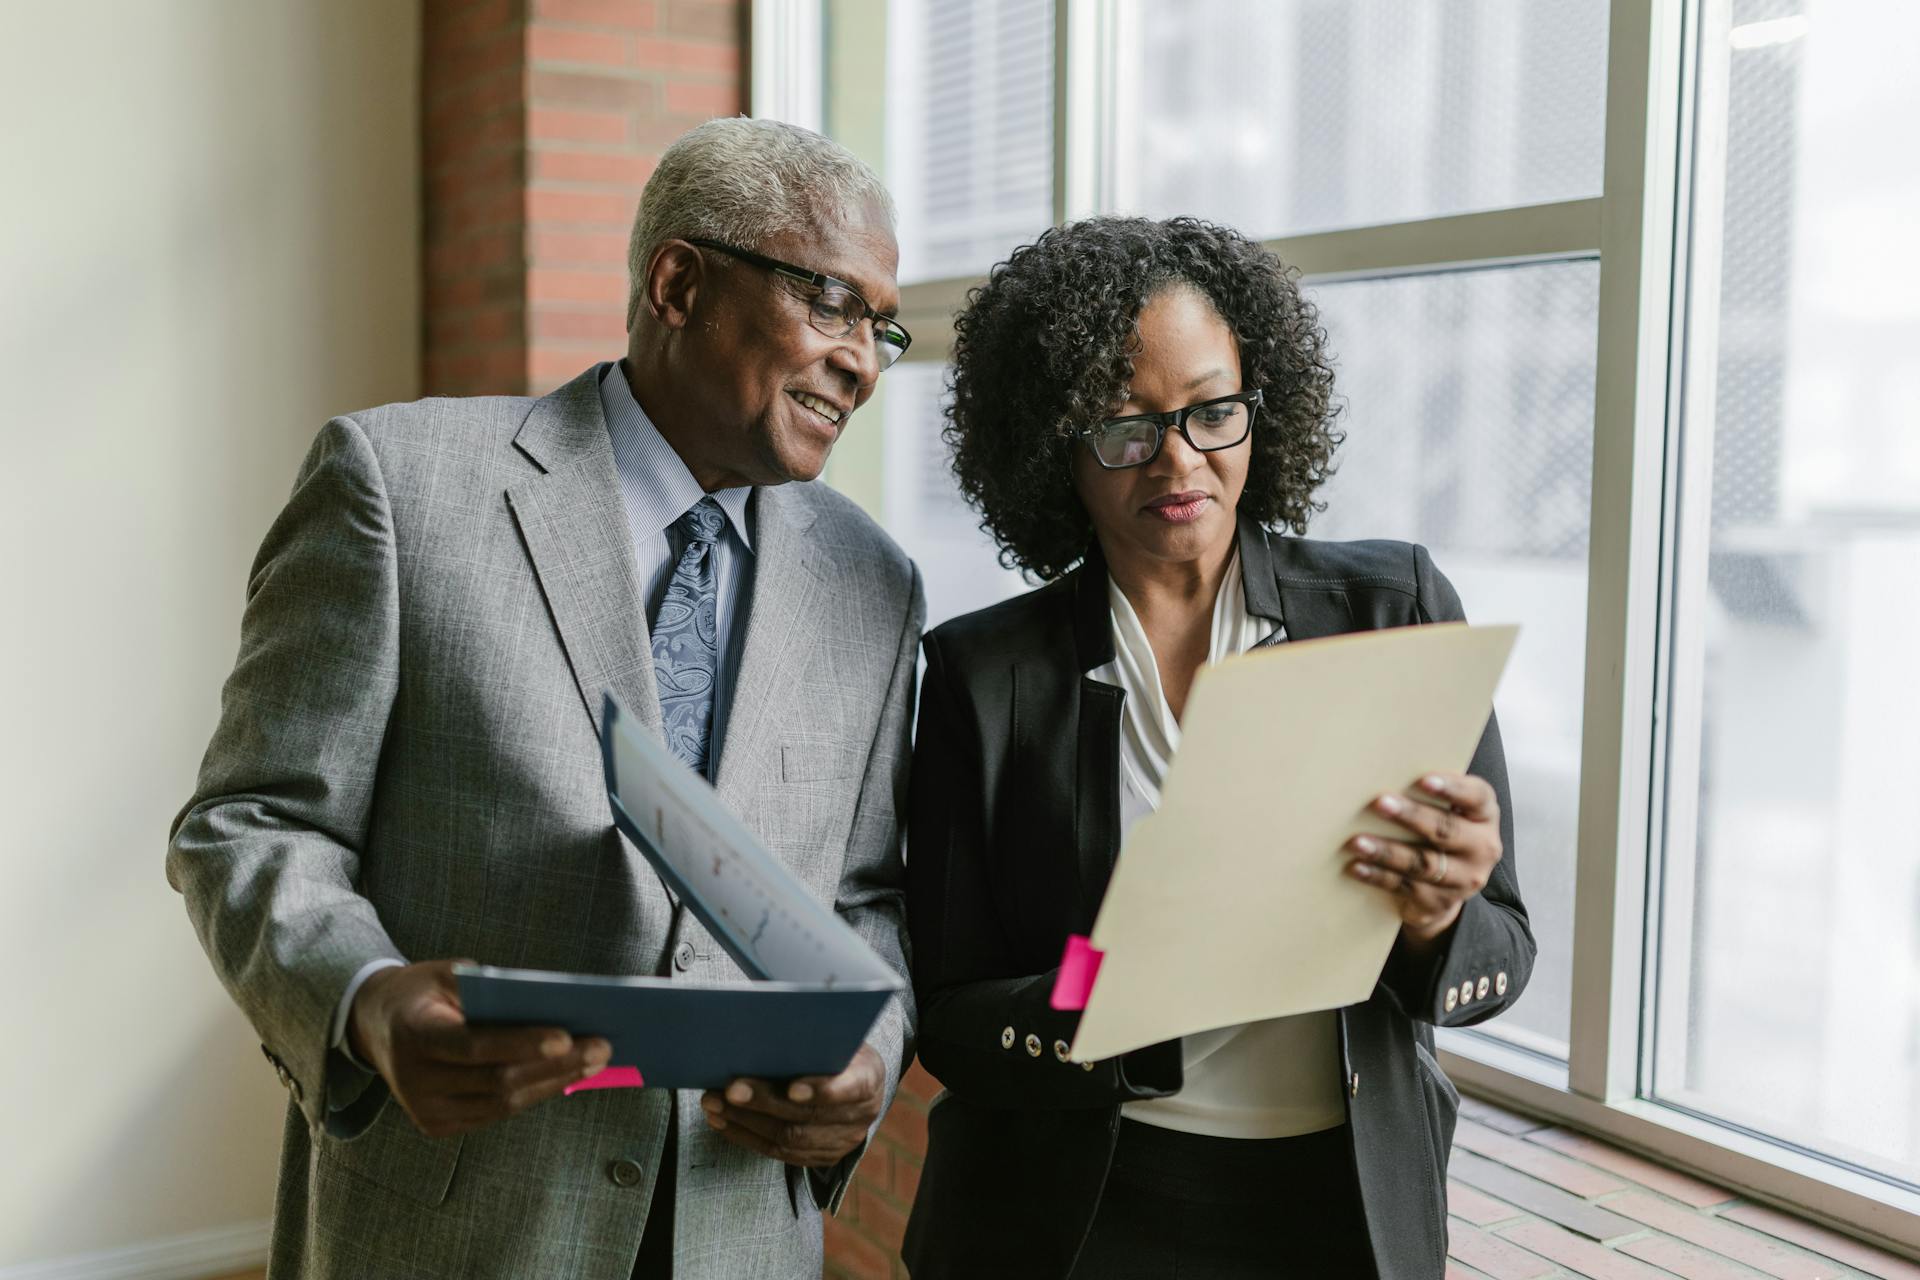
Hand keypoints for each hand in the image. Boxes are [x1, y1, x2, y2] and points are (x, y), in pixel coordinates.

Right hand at [348, 959, 610, 1137]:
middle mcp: (414, 1080)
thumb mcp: (446, 974)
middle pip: (497, 1080)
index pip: (474, 1046)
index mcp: (414, 1035)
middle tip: (601, 1048)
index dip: (521, 1043)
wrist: (375, 1027)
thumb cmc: (422, 992)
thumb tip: (551, 1007)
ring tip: (595, 1063)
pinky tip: (565, 1077)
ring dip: (554, 1083)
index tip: (566, 1035)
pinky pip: (495, 1113)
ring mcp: (424, 1109)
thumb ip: (488, 989)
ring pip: (502, 1104)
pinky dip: (533, 1095)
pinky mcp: (436, 1125)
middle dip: (556, 1065)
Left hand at [698, 1042, 885, 1167]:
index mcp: (869, 1077)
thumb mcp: (835, 1033)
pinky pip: (779, 1153)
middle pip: (808, 1116)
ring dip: (745, 1121)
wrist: (857, 1080)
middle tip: (730, 1090)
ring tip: (714, 1104)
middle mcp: (861, 1115)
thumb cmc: (836, 1047)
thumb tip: (763, 1023)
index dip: (823, 1091)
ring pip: (789, 1139)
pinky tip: (722, 1120)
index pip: (851, 1087)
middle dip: (764, 1103)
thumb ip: (811, 1035)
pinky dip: (746, 1136)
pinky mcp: (820, 1157)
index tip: (792, 1089)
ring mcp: (841, 1141)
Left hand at [1342, 772, 1502, 948]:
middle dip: (1411, 816)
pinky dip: (1378, 876)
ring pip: (1423, 863)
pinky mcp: (1440, 902)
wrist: (1444, 888)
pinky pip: (1406, 887)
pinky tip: (1357, 866)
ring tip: (1357, 842)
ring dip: (1387, 851)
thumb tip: (1380, 770)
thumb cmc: (1437, 832)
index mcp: (1484, 815)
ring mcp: (1463, 879)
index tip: (1424, 780)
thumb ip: (1427, 793)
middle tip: (1379, 803)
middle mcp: (1482, 847)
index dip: (1451, 788)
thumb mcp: (1445, 811)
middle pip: (1445, 830)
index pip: (1476, 797)